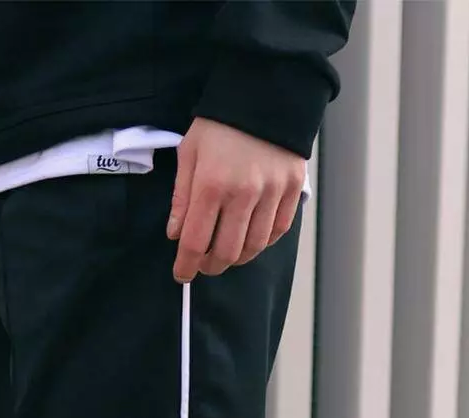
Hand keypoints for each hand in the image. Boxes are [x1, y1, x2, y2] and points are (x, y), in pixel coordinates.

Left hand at [167, 119, 304, 282]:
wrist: (265, 91)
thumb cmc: (221, 122)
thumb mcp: (190, 152)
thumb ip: (182, 196)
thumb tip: (175, 234)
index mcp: (212, 184)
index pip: (195, 241)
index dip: (186, 265)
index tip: (182, 275)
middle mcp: (244, 193)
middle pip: (226, 251)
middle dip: (211, 266)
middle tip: (203, 265)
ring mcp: (272, 192)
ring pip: (254, 247)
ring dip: (236, 258)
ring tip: (225, 254)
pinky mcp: (292, 189)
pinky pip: (277, 231)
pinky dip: (262, 243)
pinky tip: (250, 239)